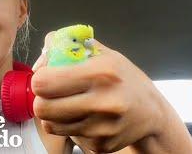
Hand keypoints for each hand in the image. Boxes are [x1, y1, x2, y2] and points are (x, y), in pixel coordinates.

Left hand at [31, 33, 191, 152]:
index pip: (44, 82)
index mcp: (101, 73)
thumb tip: (44, 55)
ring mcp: (101, 128)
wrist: (152, 112)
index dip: (39, 78)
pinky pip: (68, 135)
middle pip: (42, 107)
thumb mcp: (105, 54)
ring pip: (50, 124)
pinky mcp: (100, 145)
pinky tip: (85, 116)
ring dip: (53, 113)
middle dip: (42, 98)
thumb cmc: (126, 79)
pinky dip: (70, 125)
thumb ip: (72, 47)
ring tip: (69, 104)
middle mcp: (102, 103)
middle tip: (52, 93)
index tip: (47, 76)